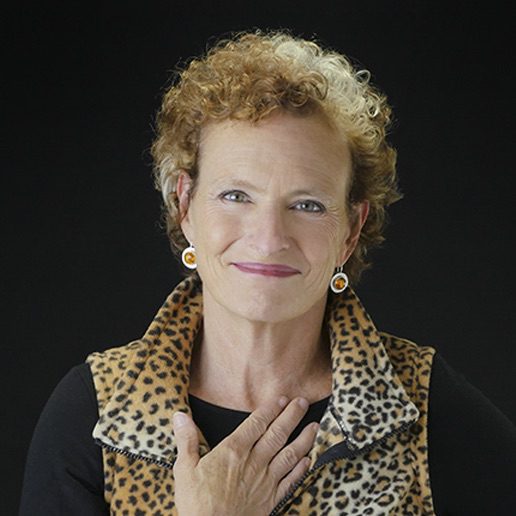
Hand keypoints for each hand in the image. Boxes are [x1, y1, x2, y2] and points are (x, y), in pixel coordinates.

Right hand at [172, 396, 318, 515]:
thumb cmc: (197, 504)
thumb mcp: (184, 469)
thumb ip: (186, 440)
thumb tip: (180, 416)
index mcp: (233, 451)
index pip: (256, 423)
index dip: (271, 409)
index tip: (282, 397)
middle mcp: (253, 462)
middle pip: (277, 433)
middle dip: (292, 416)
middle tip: (303, 402)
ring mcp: (265, 480)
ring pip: (290, 454)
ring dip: (303, 439)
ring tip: (314, 426)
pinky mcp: (271, 499)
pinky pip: (290, 480)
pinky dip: (301, 468)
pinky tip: (308, 459)